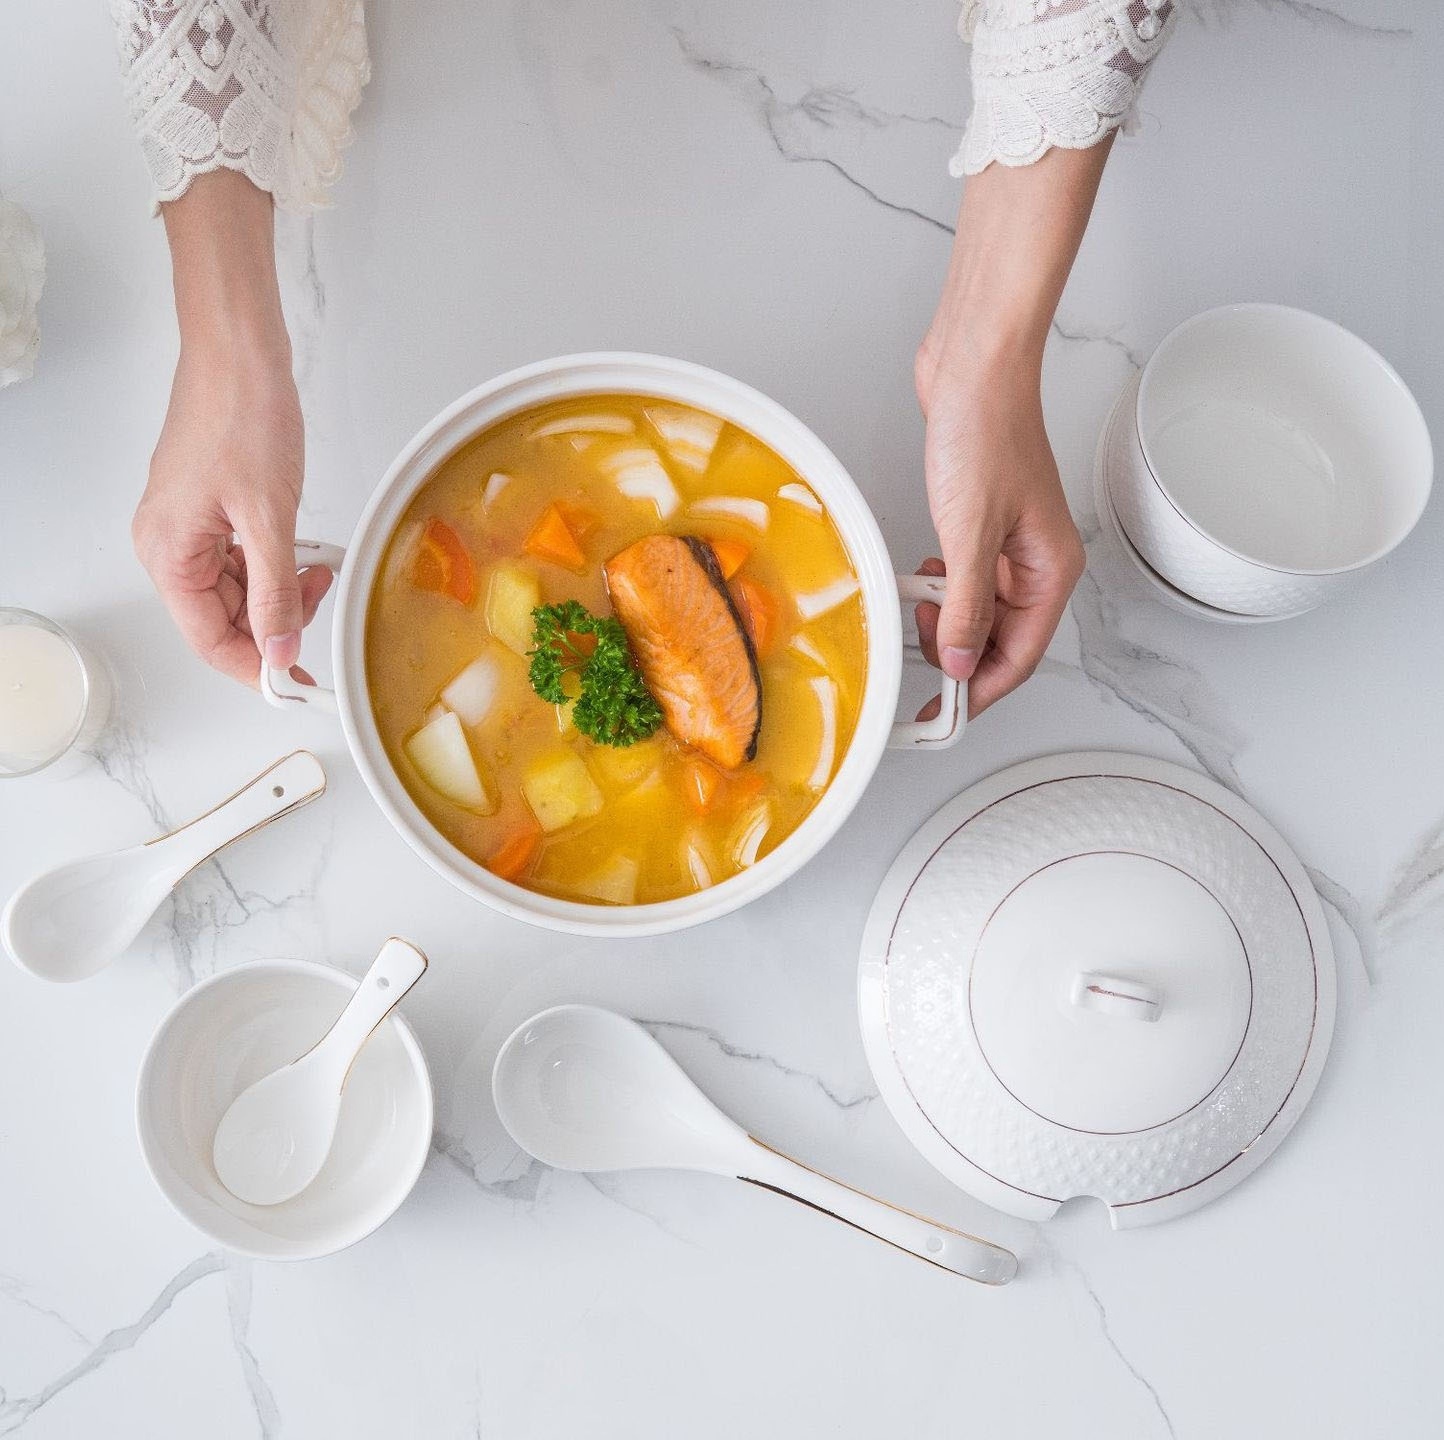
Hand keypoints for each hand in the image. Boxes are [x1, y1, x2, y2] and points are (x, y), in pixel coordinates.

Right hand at [134, 170, 329, 686]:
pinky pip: (241, 558)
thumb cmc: (242, 417)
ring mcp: (186, 526)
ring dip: (281, 591)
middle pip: (223, 618)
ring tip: (319, 570)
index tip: (299, 683)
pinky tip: (305, 553)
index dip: (257, 667)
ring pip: (237, 588)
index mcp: (169, 554)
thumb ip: (277, 593)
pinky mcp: (207, 508)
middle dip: (276, 622)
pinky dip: (276, 563)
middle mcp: (168, 545)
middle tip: (322, 611)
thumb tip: (280, 650)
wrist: (240, 353)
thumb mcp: (269, 519)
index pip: (210, 640)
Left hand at [912, 344, 1082, 716]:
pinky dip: (942, 587)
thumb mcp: (969, 533)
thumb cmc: (986, 431)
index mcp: (1051, 569)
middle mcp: (1036, 561)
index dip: (981, 690)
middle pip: (1002, 639)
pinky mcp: (982, 523)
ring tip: (921, 605)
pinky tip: (923, 578)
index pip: (1021, 656)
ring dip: (949, 618)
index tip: (944, 714)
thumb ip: (967, 606)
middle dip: (960, 653)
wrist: (973, 367)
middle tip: (921, 654)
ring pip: (981, 610)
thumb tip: (963, 662)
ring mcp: (1010, 543)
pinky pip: (964, 578)